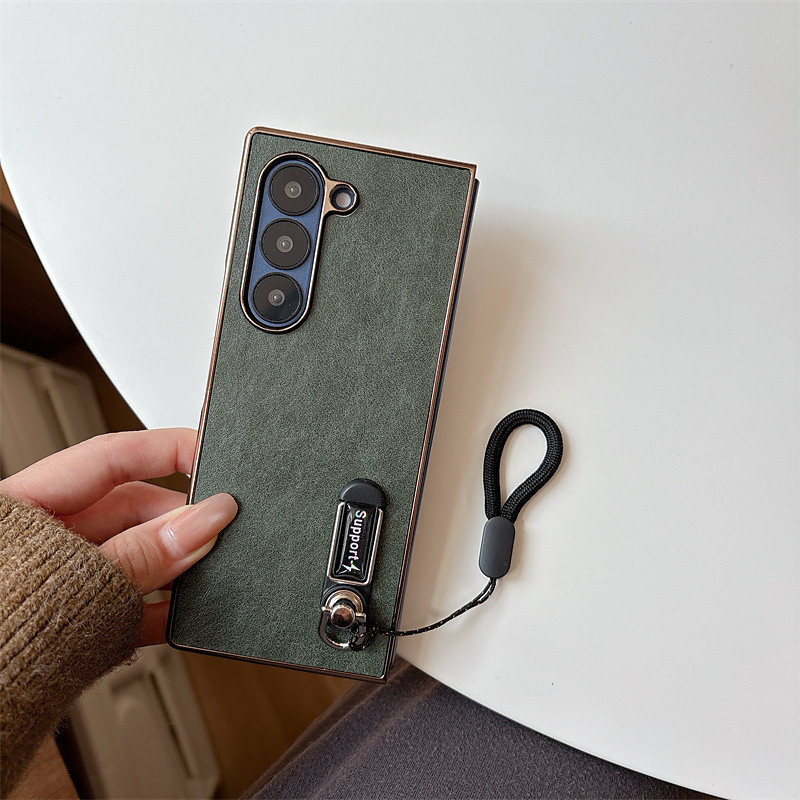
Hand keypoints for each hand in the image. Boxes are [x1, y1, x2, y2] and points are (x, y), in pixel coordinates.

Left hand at [0, 428, 237, 646]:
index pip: (112, 457)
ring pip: (140, 558)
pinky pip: (136, 604)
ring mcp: (69, 582)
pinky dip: (165, 609)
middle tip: (216, 531)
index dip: (167, 450)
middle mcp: (51, 539)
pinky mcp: (83, 622)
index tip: (211, 460)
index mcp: (29, 506)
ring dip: (177, 567)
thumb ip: (143, 550)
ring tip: (201, 574)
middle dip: (179, 519)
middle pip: (133, 509)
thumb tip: (203, 520)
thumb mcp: (70, 579)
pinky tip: (184, 613)